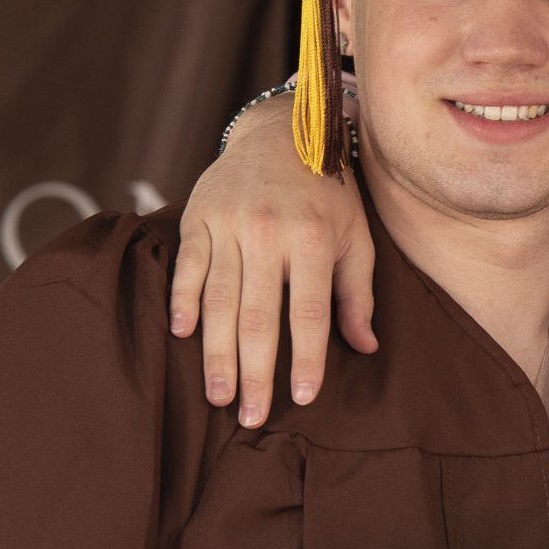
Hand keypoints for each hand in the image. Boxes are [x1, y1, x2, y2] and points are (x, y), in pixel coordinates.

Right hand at [169, 96, 378, 425]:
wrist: (281, 131)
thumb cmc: (329, 194)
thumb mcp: (356, 237)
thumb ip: (357, 294)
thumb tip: (366, 347)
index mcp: (313, 239)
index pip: (308, 313)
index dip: (306, 359)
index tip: (303, 398)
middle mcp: (269, 232)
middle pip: (258, 316)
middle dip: (255, 372)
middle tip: (251, 417)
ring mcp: (229, 224)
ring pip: (218, 299)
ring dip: (216, 352)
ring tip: (219, 395)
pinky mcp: (198, 216)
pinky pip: (188, 266)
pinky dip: (183, 300)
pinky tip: (182, 335)